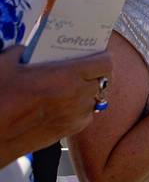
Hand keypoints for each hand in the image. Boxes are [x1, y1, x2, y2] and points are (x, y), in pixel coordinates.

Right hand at [0, 47, 112, 167]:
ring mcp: (75, 116)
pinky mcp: (68, 131)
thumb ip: (22, 52)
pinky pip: (85, 115)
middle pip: (103, 80)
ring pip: (95, 99)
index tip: (95, 53)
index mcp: (68, 76)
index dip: (103, 56)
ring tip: (73, 86)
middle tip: (83, 68)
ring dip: (89, 91)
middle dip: (95, 73)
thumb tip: (28, 50)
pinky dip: (80, 109)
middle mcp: (78, 96)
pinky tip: (65, 105)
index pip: (105, 63)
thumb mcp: (6, 64)